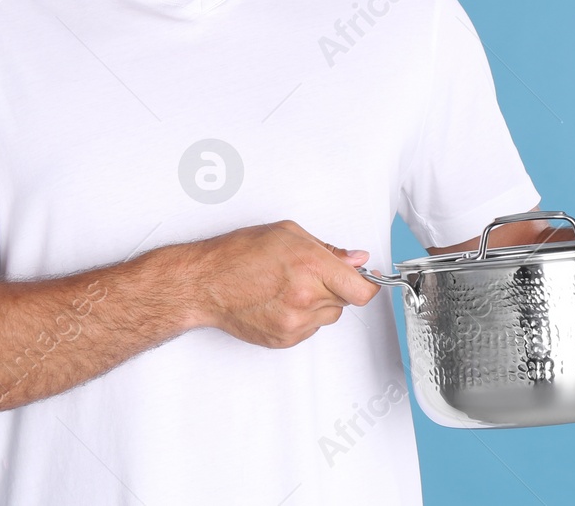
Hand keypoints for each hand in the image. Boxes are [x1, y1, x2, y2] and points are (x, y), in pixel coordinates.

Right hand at [189, 220, 379, 347]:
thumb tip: (356, 259)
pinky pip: (310, 329)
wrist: (205, 284)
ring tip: (291, 287)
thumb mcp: (288, 234)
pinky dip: (303, 317)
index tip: (367, 280)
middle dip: (336, 287)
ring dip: (320, 303)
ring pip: (329, 316)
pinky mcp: (284, 339)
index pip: (362, 290)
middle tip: (312, 275)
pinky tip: (281, 301)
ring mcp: (295, 323)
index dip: (368, 285)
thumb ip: (328, 249)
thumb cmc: (238, 254)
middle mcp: (306, 297)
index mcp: (311, 266)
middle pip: (346, 301)